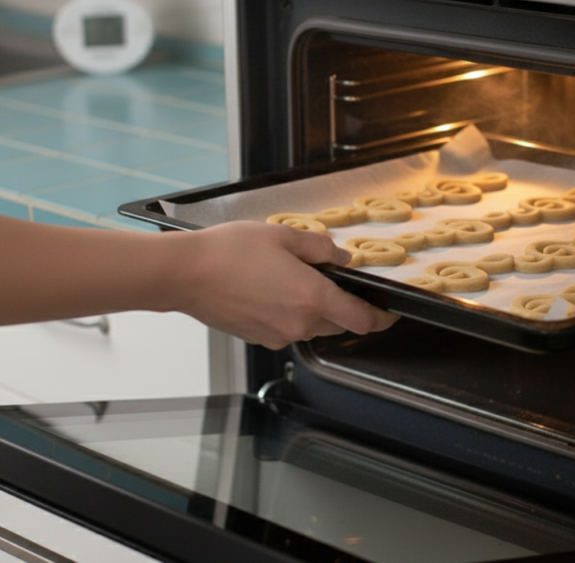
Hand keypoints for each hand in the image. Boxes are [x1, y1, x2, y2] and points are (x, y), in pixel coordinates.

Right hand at [174, 221, 398, 348]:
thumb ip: (320, 248)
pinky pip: (287, 328)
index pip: (362, 319)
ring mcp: (277, 335)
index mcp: (312, 299)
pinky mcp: (258, 338)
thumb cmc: (228, 253)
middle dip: (344, 307)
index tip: (390, 312)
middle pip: (339, 324)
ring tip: (291, 277)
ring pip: (312, 326)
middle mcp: (299, 324)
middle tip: (333, 280)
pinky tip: (270, 289)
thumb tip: (339, 258)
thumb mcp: (284, 236)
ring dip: (313, 308)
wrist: (184, 274)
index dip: (381, 318)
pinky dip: (288, 313)